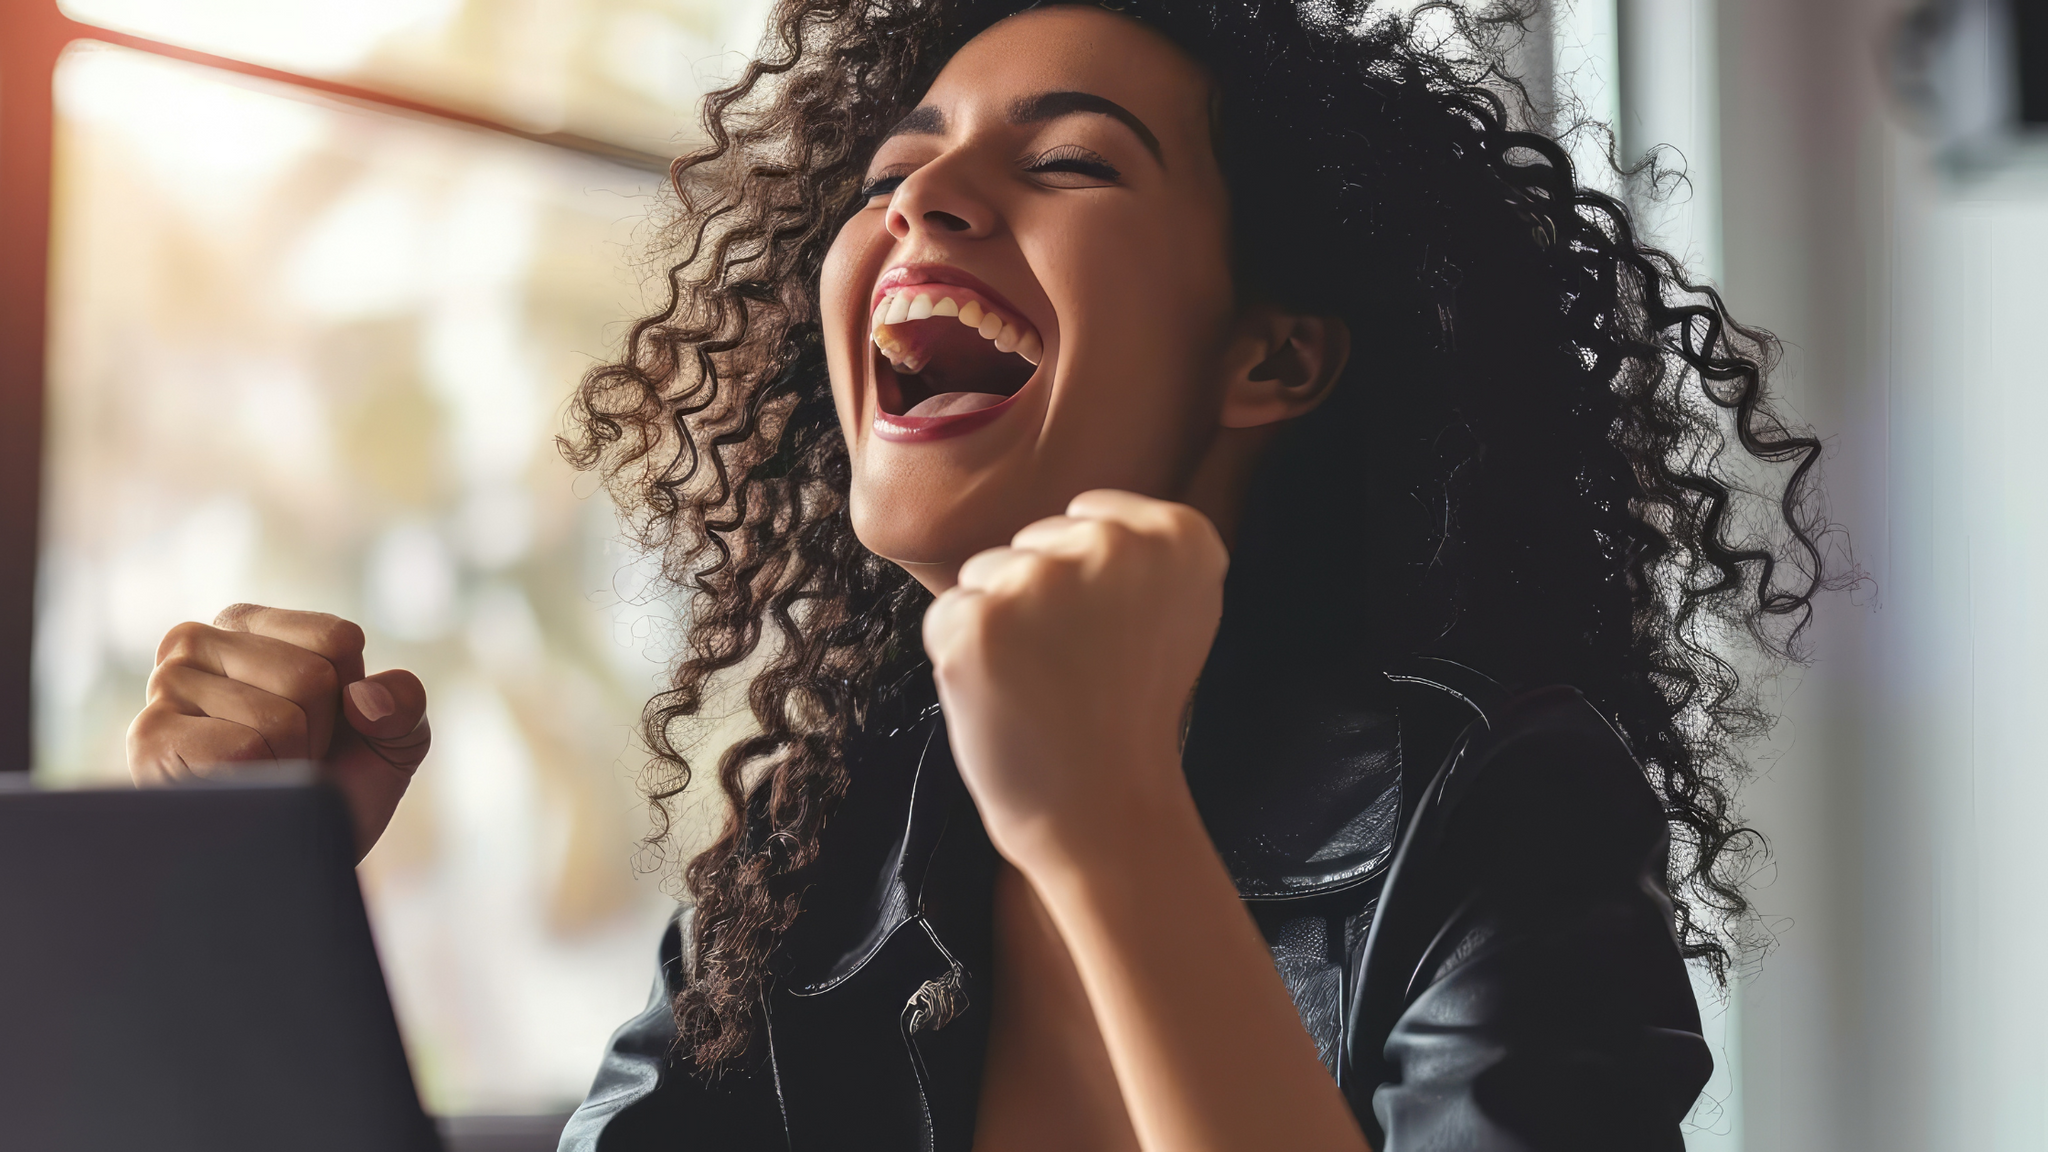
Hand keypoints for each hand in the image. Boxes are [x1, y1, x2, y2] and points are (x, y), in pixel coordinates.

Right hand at [127, 605, 429, 860]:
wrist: (288, 857)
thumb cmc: (333, 785)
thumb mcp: (393, 740)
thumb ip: (404, 703)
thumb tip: (365, 700)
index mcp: (251, 624)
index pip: (338, 639)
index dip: (349, 695)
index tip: (324, 724)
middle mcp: (197, 641)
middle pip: (310, 676)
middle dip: (318, 732)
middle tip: (289, 757)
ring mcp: (166, 686)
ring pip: (279, 716)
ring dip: (289, 761)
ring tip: (262, 772)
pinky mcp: (149, 738)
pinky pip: (243, 747)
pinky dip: (259, 780)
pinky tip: (235, 787)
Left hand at [922, 490, 1226, 868]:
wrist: (1104, 809)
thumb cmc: (1131, 715)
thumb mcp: (1179, 612)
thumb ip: (1141, 552)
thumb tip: (1082, 518)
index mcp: (1177, 537)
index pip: (1090, 517)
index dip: (1087, 583)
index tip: (1114, 637)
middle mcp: (1111, 544)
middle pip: (1036, 543)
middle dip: (1040, 599)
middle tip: (1076, 669)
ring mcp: (1040, 579)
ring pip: (988, 573)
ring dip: (999, 625)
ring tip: (1041, 684)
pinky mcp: (978, 620)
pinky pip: (948, 614)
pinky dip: (960, 655)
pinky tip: (1004, 695)